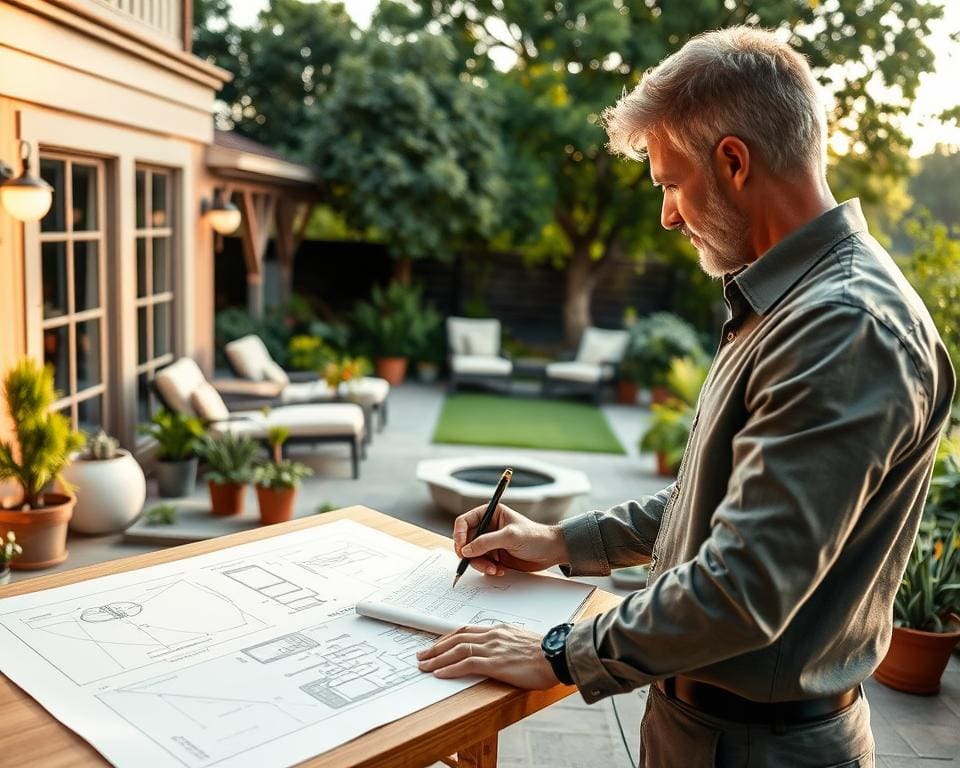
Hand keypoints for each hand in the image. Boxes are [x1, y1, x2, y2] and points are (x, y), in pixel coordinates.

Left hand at [416, 624, 560, 688]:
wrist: (558, 655)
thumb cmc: (546, 653)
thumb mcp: (523, 642)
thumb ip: (508, 644)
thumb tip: (501, 652)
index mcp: (499, 630)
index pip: (466, 631)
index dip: (448, 638)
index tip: (437, 644)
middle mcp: (493, 636)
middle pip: (456, 638)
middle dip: (436, 647)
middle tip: (422, 655)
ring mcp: (493, 648)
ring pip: (457, 650)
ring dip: (437, 658)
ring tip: (424, 666)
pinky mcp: (495, 662)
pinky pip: (467, 663)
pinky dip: (451, 668)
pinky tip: (440, 673)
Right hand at [453, 503, 569, 575]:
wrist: (551, 552)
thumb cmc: (535, 537)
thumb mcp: (510, 536)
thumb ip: (486, 542)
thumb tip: (466, 549)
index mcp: (490, 514)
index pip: (464, 521)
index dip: (459, 534)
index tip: (462, 548)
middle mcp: (487, 528)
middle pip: (465, 541)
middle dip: (470, 554)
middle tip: (475, 562)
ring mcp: (490, 543)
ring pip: (472, 555)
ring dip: (480, 564)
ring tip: (494, 569)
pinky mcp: (494, 556)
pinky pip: (481, 564)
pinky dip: (487, 569)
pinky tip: (499, 570)